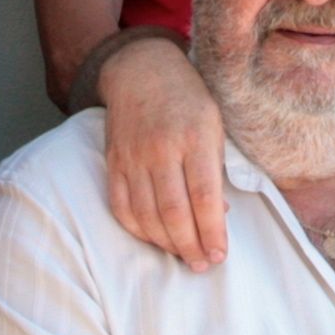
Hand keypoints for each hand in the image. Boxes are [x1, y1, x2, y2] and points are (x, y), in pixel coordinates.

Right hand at [98, 35, 231, 271]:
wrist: (141, 71)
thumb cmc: (188, 100)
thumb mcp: (215, 125)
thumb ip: (217, 169)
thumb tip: (219, 215)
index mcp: (194, 137)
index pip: (204, 196)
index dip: (212, 231)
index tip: (220, 254)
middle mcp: (161, 148)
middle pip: (174, 212)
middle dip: (190, 246)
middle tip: (203, 264)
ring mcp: (133, 157)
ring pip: (146, 215)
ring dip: (166, 244)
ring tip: (184, 256)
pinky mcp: (114, 163)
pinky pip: (121, 206)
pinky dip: (138, 230)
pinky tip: (155, 239)